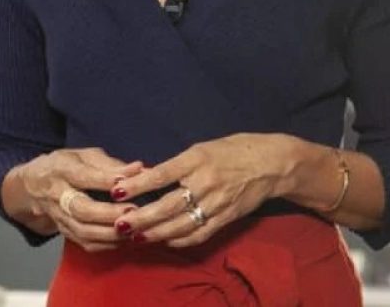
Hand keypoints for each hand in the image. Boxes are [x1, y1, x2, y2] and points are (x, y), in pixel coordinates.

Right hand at [13, 147, 142, 251]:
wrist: (31, 187)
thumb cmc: (63, 166)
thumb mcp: (82, 155)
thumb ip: (108, 163)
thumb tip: (137, 169)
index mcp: (61, 170)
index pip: (84, 176)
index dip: (106, 180)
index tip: (129, 180)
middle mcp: (57, 195)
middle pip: (81, 209)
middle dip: (109, 213)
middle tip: (133, 210)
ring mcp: (59, 217)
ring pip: (83, 231)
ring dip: (110, 233)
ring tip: (132, 228)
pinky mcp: (64, 232)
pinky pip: (85, 243)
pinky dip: (106, 244)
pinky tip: (124, 239)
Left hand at [110, 133, 298, 247]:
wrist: (272, 163)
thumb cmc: (234, 150)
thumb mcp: (203, 148)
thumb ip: (178, 164)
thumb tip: (148, 176)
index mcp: (197, 159)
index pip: (162, 174)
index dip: (138, 185)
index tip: (117, 191)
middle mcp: (206, 182)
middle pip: (168, 205)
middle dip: (142, 217)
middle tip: (120, 224)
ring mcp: (217, 203)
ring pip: (181, 224)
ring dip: (156, 233)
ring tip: (136, 236)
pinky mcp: (226, 218)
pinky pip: (200, 233)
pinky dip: (180, 240)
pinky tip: (164, 240)